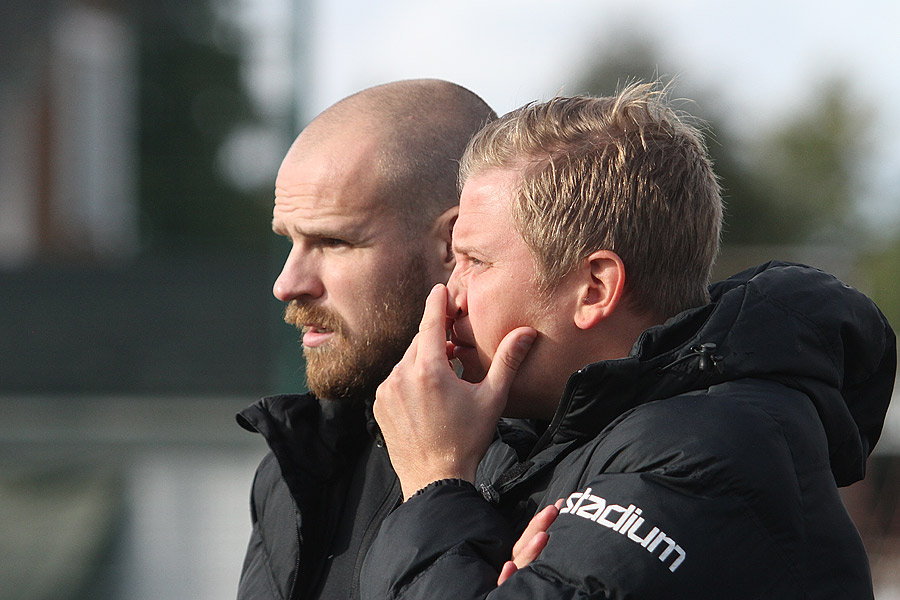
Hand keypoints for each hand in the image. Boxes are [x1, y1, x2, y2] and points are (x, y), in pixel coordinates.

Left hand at [374, 284, 535, 499]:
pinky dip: (410, 378)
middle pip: (419, 342)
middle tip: (454, 341)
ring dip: (424, 360)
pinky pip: (396, 380)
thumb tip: (527, 332)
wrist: (435, 480)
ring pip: (407, 361)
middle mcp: (401, 375)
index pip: (430, 322)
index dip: (437, 303)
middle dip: (436, 337)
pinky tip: (428, 394)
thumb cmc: (467, 440)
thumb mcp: (492, 398)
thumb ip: (507, 360)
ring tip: (446, 374)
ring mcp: (386, 390)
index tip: (440, 288)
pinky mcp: (380, 404)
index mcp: (428, 369)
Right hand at [497, 500, 561, 584]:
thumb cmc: (544, 587)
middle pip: (525, 546)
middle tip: (554, 510)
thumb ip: (550, 548)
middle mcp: (519, 571)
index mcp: (527, 562)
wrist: (531, 597)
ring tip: (543, 536)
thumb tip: (569, 520)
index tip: (560, 505)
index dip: (544, 521)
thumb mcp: (546, 564)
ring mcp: (516, 583)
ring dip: (529, 549)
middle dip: (538, 527)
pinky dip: (507, 577)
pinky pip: (506, 586)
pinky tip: (509, 568)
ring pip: (519, 563)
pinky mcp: (515, 592)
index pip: (532, 538)